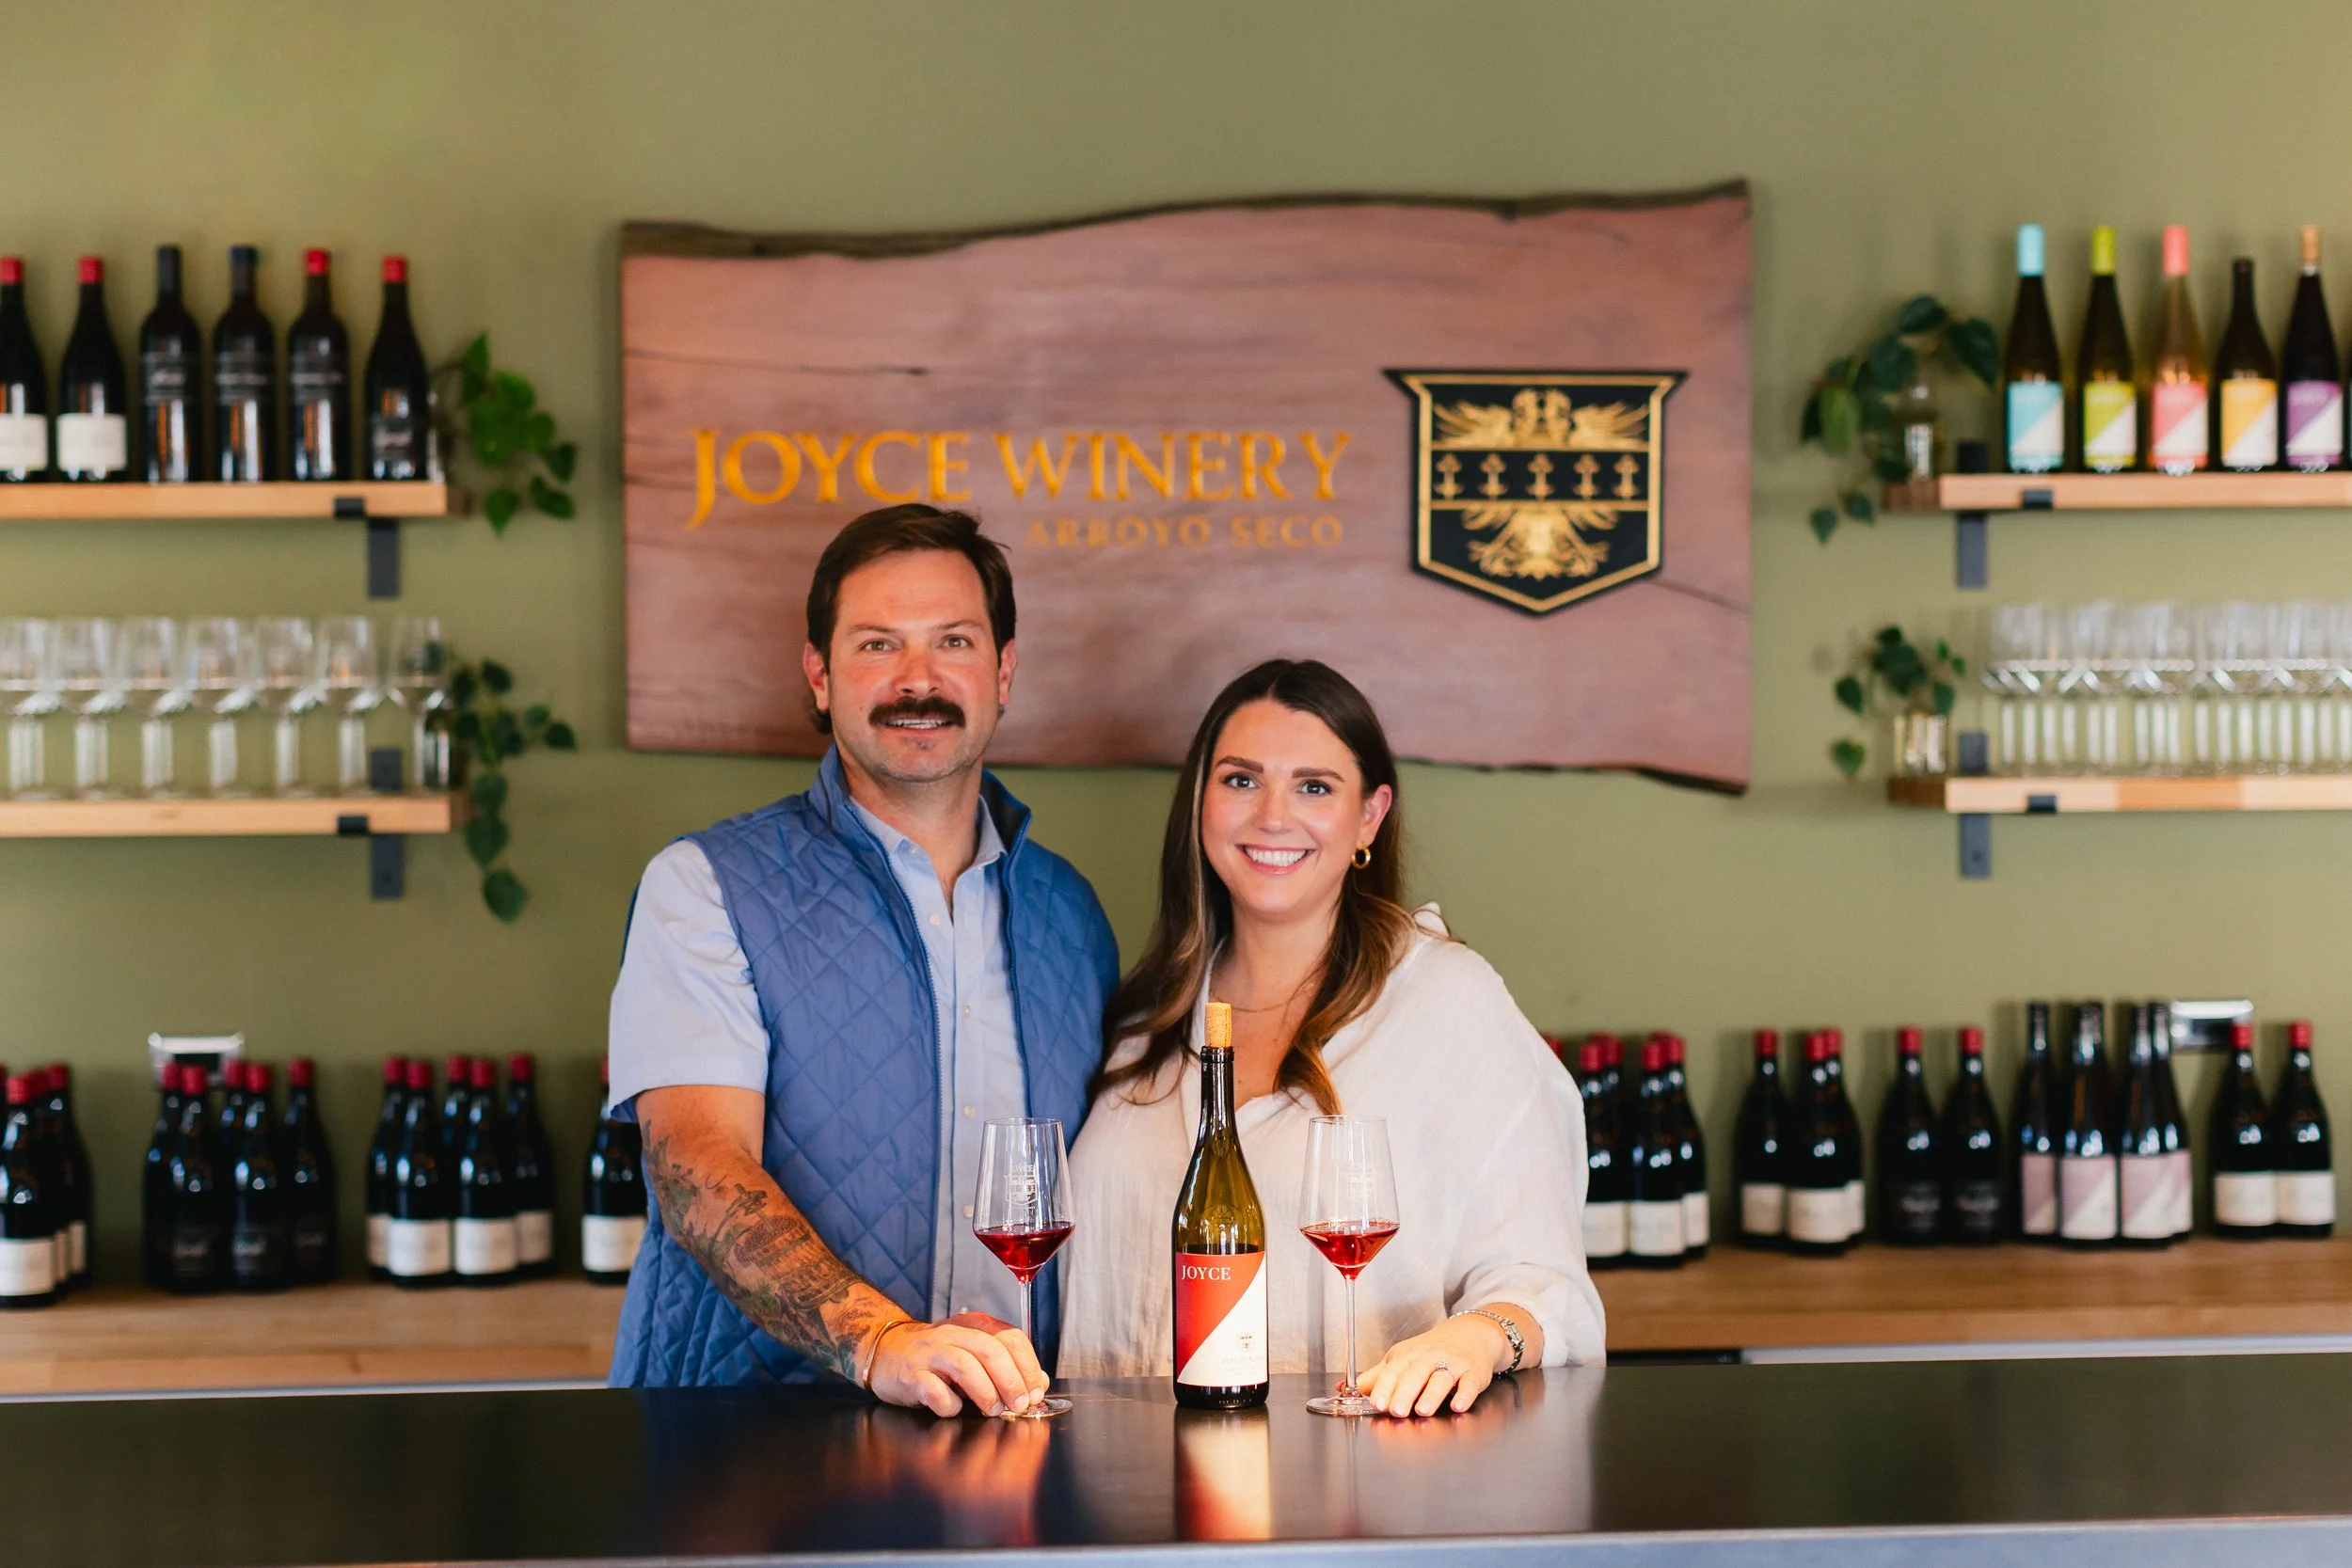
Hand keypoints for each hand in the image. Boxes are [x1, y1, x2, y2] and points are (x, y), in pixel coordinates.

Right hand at [867, 1314, 1049, 1417]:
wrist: (885, 1350)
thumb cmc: (936, 1357)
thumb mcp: (972, 1352)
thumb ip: (1006, 1364)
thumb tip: (1039, 1382)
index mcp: (973, 1325)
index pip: (1010, 1337)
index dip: (1029, 1366)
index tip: (1036, 1390)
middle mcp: (952, 1334)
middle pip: (990, 1350)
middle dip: (1012, 1380)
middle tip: (1019, 1404)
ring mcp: (929, 1353)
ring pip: (965, 1367)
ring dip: (986, 1392)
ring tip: (993, 1409)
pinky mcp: (910, 1375)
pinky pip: (935, 1391)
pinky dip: (950, 1405)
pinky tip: (955, 1408)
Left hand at [1356, 1313, 1508, 1417]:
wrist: (1469, 1334)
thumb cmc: (1429, 1350)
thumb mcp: (1400, 1359)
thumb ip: (1375, 1377)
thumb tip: (1342, 1390)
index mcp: (1407, 1357)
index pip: (1392, 1372)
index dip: (1383, 1388)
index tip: (1376, 1403)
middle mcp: (1428, 1358)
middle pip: (1415, 1375)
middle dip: (1405, 1392)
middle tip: (1397, 1411)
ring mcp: (1452, 1365)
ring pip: (1441, 1379)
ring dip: (1432, 1394)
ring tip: (1423, 1410)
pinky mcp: (1473, 1373)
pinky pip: (1469, 1383)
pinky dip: (1465, 1395)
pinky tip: (1458, 1405)